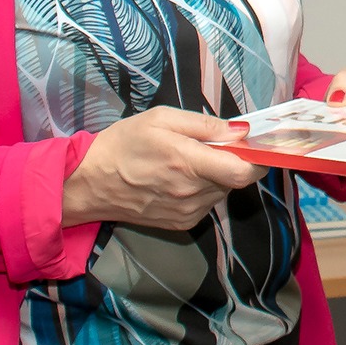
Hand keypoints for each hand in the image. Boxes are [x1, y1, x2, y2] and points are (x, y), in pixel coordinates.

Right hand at [62, 107, 267, 230]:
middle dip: (230, 162)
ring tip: (187, 162)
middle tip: (208, 146)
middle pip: (234, 180)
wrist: (89, 184)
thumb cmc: (123, 144)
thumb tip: (241, 130)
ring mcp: (188, 213)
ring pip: (221, 192)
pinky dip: (202, 190)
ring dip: (215, 176)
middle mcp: (193, 194)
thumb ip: (205, 125)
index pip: (244, 172)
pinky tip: (178, 179)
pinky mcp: (181, 225)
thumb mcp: (161, 119)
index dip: (257, 159)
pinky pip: (206, 204)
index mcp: (189, 164)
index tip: (253, 146)